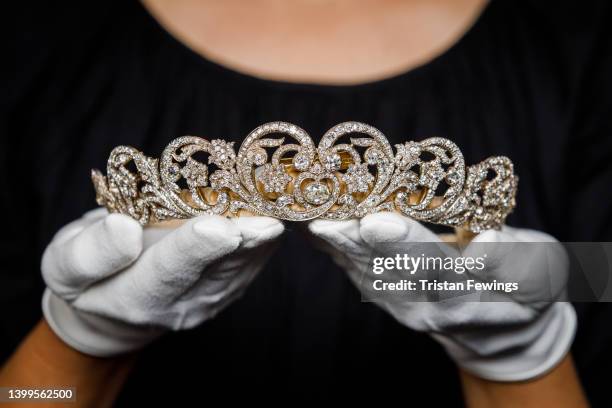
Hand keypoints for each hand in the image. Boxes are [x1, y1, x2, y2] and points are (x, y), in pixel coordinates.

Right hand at [42, 209, 283, 356]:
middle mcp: (184, 303)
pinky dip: (266, 229)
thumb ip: (89, 255)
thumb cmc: (89, 279)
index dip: (195, 247)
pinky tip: (273, 202)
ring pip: (248, 261)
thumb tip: (123, 228)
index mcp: (137, 297)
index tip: (219, 227)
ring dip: (263, 226)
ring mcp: (214, 296)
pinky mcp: (232, 284)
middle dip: (247, 232)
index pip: (169, 272)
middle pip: (221, 266)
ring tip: (276, 191)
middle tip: (268, 202)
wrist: (116, 309)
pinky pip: (257, 257)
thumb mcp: (64, 267)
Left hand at [309, 212, 575, 381]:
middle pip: (387, 269)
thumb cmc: (526, 291)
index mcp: (469, 297)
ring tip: (308, 214)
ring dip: (335, 244)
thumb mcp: (540, 273)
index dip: (405, 244)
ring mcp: (402, 306)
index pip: (435, 269)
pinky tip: (312, 230)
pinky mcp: (386, 298)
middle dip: (353, 240)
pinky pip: (356, 273)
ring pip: (364, 271)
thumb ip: (515, 261)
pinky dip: (334, 251)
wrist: (502, 331)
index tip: (376, 222)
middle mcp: (428, 308)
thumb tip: (484, 246)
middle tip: (323, 213)